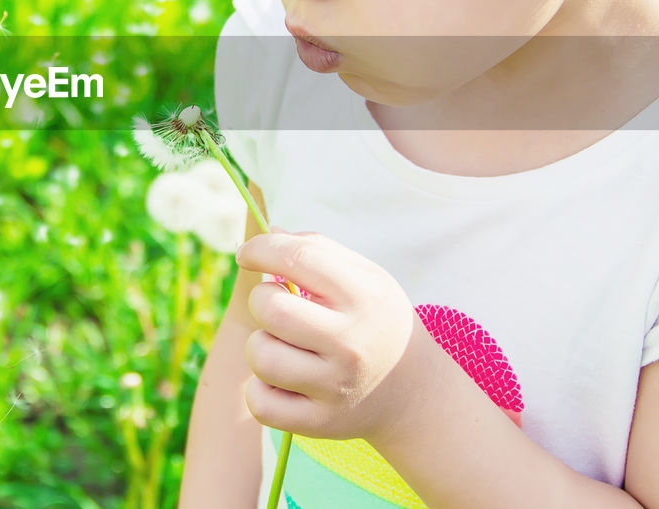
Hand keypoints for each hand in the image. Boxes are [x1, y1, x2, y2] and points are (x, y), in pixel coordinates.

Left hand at [234, 230, 437, 443]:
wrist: (412, 390)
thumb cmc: (374, 319)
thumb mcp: (364, 276)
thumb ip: (317, 249)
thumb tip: (265, 234)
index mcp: (363, 296)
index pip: (298, 258)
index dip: (261, 249)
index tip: (246, 254)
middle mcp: (351, 342)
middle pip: (270, 309)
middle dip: (262, 300)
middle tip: (278, 307)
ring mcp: (335, 387)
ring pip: (260, 355)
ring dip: (262, 345)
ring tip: (285, 345)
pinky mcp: (319, 422)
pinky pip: (260, 402)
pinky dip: (261, 389)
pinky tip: (282, 380)